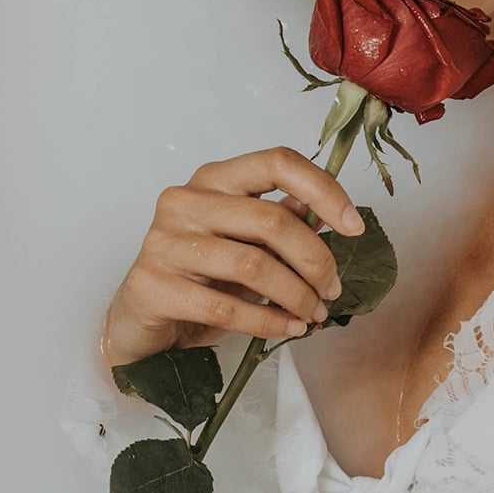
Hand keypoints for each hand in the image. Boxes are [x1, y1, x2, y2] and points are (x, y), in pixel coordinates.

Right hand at [102, 147, 364, 365]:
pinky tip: (288, 329)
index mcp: (211, 180)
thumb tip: (324, 216)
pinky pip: (226, 307)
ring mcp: (164, 242)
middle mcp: (185, 201)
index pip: (276, 163)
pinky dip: (269, 322)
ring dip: (296, 296)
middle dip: (315, 261)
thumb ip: (276, 226)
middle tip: (331, 290)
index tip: (354, 226)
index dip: (323, 190)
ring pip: (252, 266)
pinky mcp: (153, 285)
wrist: (139, 320)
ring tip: (313, 315)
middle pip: (270, 220)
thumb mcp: (241, 245)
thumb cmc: (196, 278)